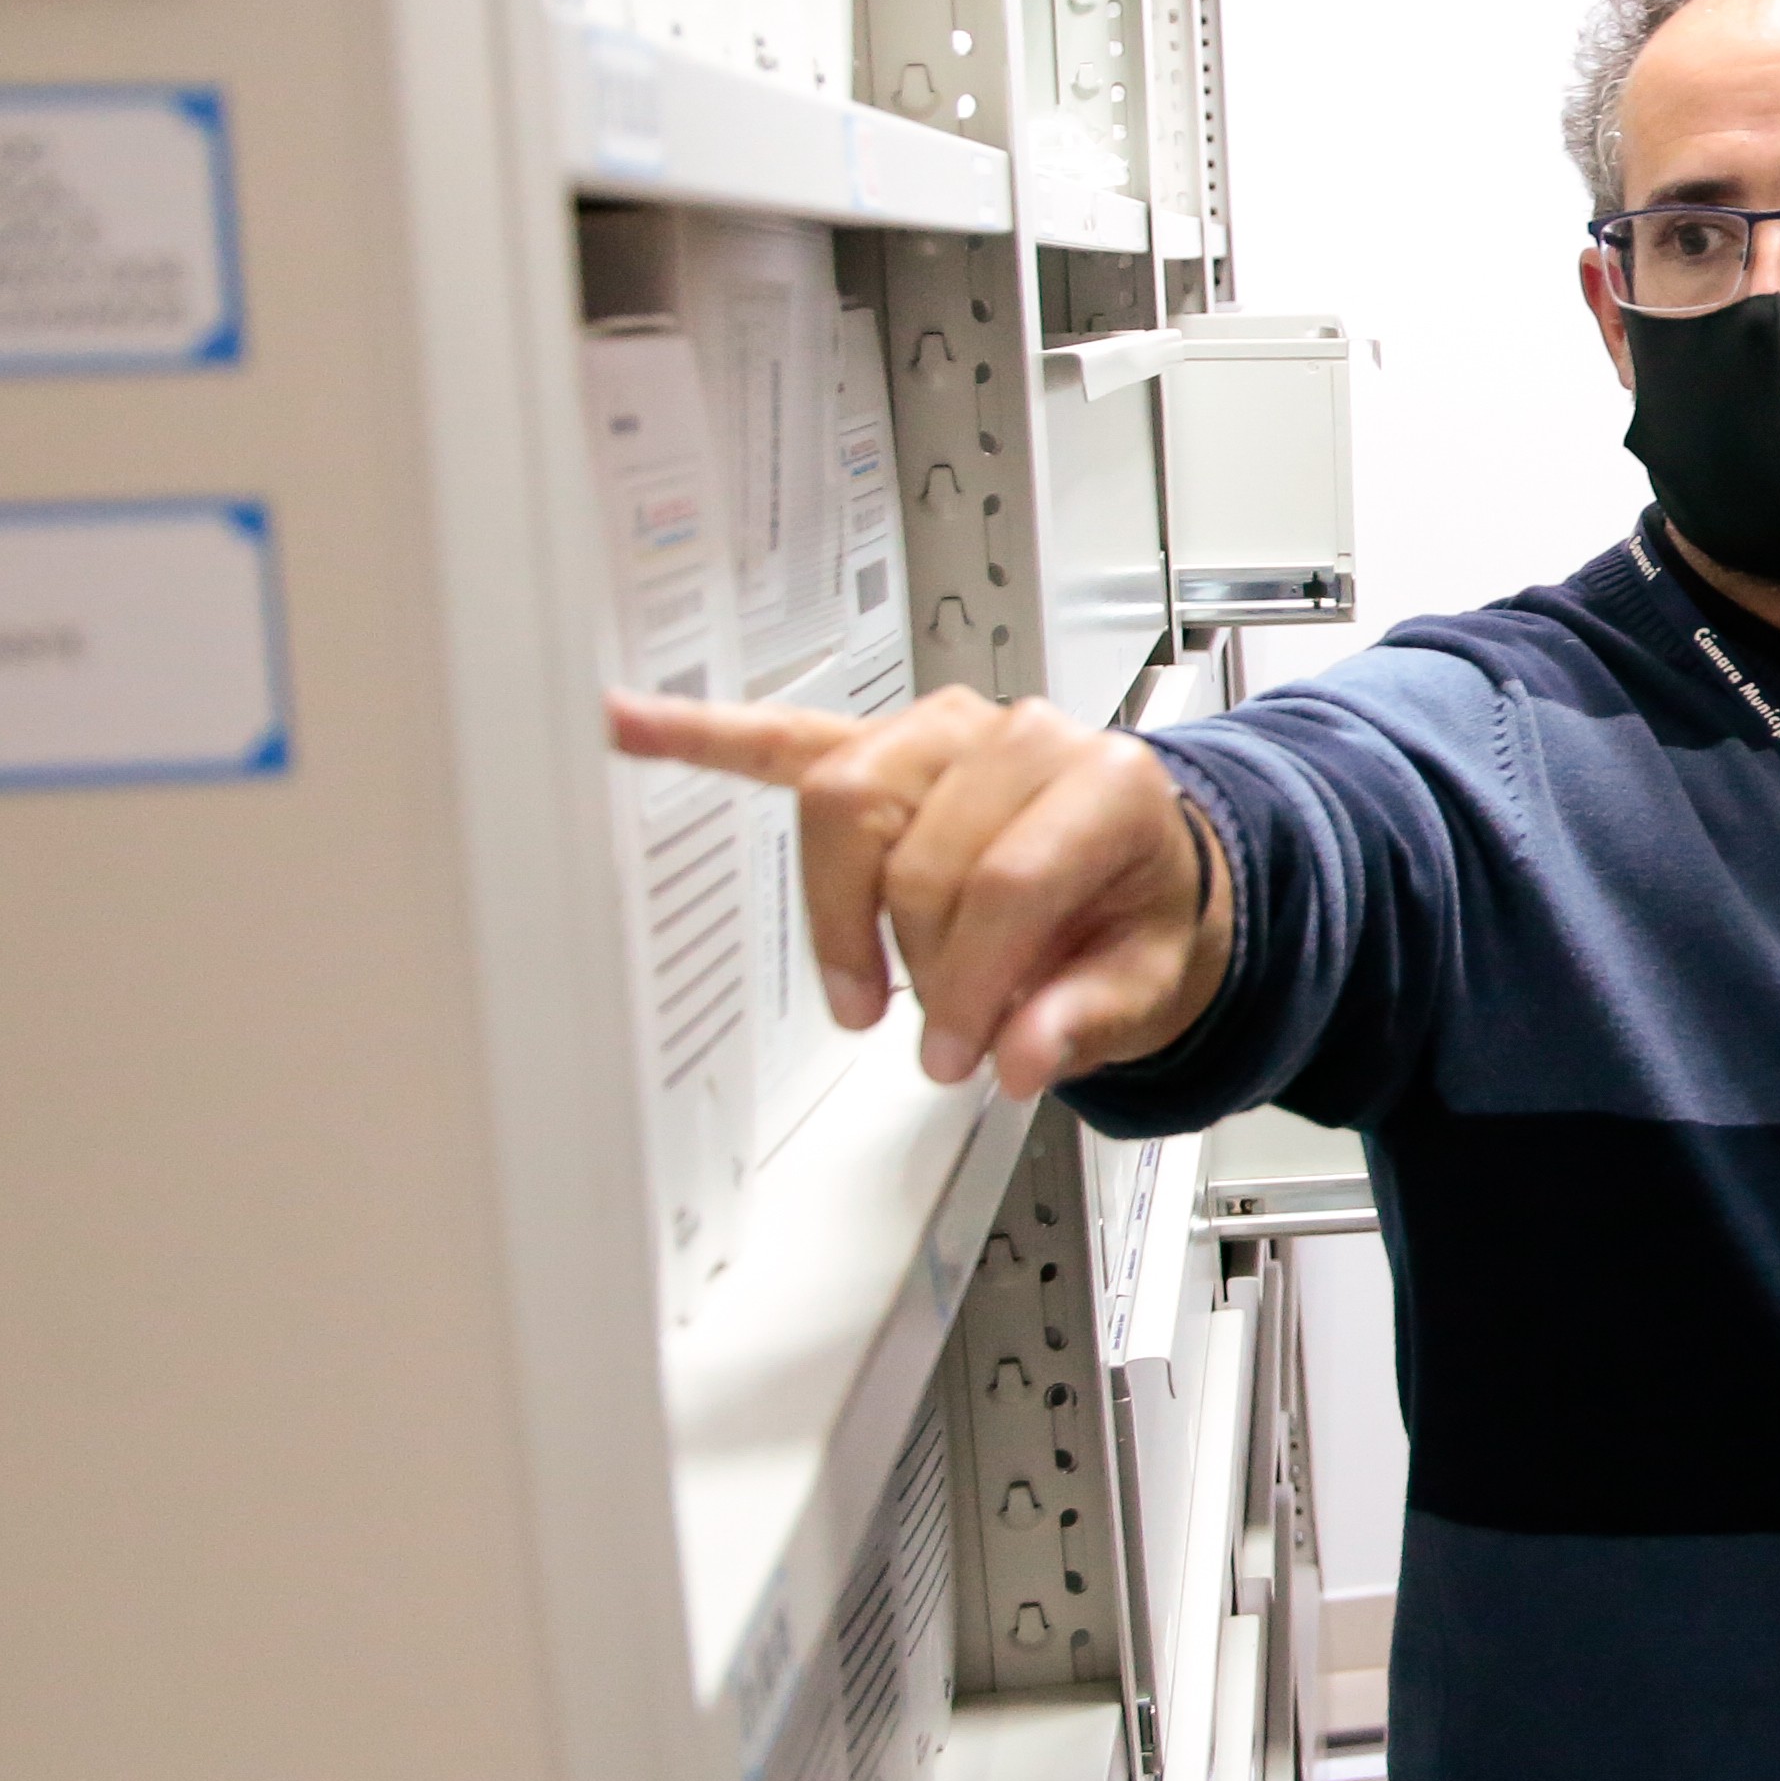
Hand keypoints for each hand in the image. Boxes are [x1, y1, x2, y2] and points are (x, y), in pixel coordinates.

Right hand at [608, 684, 1227, 1096]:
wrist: (1146, 868)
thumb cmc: (1140, 913)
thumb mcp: (1152, 982)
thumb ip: (1086, 1020)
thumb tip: (1019, 1057)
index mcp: (1105, 783)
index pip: (1006, 878)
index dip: (972, 981)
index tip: (962, 1055)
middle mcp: (1022, 737)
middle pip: (918, 851)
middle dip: (919, 963)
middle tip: (938, 1037)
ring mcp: (944, 731)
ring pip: (844, 800)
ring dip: (839, 912)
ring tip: (860, 988)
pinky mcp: (881, 745)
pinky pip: (783, 736)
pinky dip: (704, 734)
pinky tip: (627, 723)